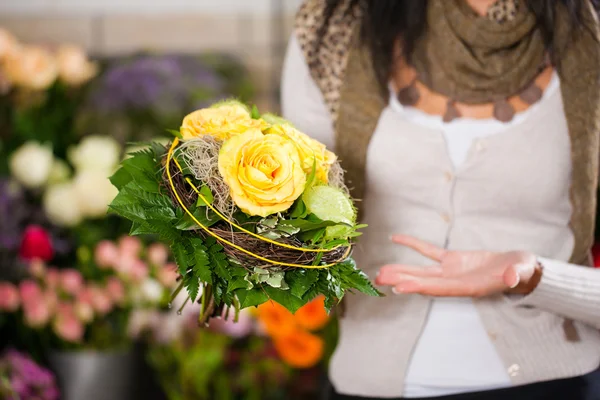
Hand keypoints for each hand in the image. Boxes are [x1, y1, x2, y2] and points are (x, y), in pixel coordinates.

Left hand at [375, 235, 539, 296]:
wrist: (522, 268)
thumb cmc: (523, 272)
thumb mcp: (522, 273)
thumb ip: (516, 276)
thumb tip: (511, 278)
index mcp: (469, 287)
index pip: (439, 288)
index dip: (419, 287)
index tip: (399, 287)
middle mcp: (455, 282)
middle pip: (423, 282)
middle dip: (401, 281)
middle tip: (378, 280)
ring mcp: (452, 271)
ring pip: (422, 271)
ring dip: (401, 270)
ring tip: (380, 271)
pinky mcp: (453, 259)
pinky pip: (429, 251)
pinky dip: (413, 245)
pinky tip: (396, 238)